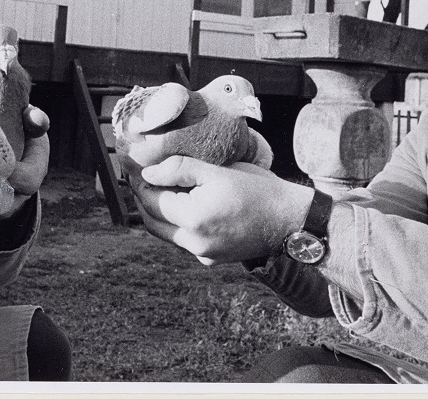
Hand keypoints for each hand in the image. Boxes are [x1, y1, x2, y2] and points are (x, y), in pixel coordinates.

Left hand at [127, 155, 312, 264]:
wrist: (289, 220)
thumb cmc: (258, 190)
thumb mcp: (218, 171)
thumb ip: (180, 169)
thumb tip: (148, 173)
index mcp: (193, 219)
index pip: (151, 200)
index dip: (140, 182)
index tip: (137, 167)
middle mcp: (193, 243)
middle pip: (152, 221)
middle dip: (144, 198)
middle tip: (144, 176)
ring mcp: (202, 254)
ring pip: (166, 232)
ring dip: (160, 211)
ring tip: (165, 187)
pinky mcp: (211, 259)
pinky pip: (184, 240)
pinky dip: (178, 223)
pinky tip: (188, 204)